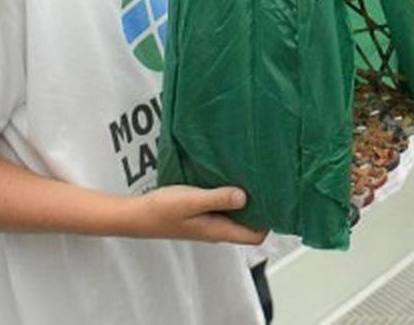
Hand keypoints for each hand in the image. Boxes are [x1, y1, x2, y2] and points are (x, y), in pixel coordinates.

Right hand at [133, 185, 266, 244]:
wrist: (136, 215)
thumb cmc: (162, 210)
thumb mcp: (191, 201)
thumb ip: (218, 199)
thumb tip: (245, 197)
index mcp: (218, 230)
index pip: (255, 236)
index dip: (269, 221)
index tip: (276, 199)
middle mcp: (218, 229)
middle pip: (249, 224)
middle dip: (262, 207)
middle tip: (269, 183)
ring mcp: (210, 222)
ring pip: (237, 215)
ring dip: (247, 200)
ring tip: (254, 178)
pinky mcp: (202, 213)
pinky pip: (224, 206)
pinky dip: (231, 195)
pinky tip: (231, 178)